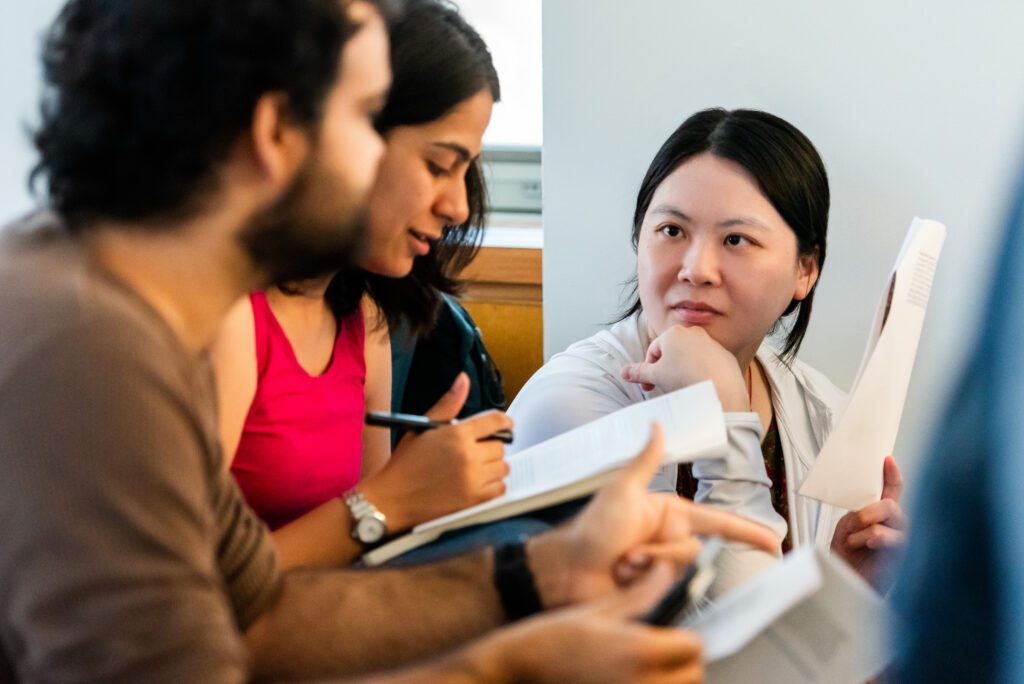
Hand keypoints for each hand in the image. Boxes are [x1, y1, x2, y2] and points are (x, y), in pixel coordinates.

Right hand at [361, 373, 512, 529]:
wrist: (393, 498)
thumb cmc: (406, 463)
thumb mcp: (424, 426)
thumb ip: (449, 403)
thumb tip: (463, 379)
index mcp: (457, 435)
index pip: (495, 421)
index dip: (504, 421)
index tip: (506, 424)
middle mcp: (468, 456)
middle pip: (500, 446)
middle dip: (489, 446)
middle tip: (475, 451)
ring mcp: (473, 480)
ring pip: (502, 467)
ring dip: (492, 466)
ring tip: (474, 468)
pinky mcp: (474, 500)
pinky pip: (500, 488)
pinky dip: (493, 486)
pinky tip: (477, 483)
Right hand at [455, 562, 703, 683]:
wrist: (517, 672)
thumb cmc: (550, 642)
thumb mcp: (597, 609)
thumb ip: (640, 594)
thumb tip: (664, 572)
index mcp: (640, 651)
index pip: (693, 647)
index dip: (684, 637)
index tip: (671, 634)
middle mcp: (643, 683)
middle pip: (692, 675)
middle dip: (681, 663)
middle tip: (659, 652)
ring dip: (669, 680)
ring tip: (642, 669)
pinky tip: (627, 679)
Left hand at [529, 424, 780, 607]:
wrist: (568, 569)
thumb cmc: (591, 528)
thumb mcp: (622, 489)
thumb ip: (646, 460)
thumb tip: (657, 425)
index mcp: (667, 515)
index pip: (717, 522)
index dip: (746, 532)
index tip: (773, 542)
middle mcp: (669, 540)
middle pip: (693, 549)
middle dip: (660, 552)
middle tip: (629, 551)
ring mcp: (661, 567)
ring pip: (680, 570)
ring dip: (648, 567)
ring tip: (622, 564)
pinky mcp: (654, 590)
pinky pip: (667, 590)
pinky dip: (643, 585)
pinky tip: (622, 579)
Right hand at [621, 325, 747, 410]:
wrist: (719, 388)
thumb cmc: (684, 378)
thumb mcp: (655, 376)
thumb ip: (638, 372)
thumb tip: (623, 372)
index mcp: (673, 333)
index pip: (653, 350)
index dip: (648, 370)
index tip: (648, 385)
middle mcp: (693, 333)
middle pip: (672, 352)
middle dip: (666, 369)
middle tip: (664, 386)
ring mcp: (711, 343)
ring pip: (690, 358)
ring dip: (683, 371)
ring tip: (683, 388)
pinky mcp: (724, 355)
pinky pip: (706, 364)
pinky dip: (701, 373)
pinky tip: (700, 387)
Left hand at [830, 456, 906, 589]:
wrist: (846, 581)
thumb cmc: (848, 555)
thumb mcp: (848, 526)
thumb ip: (859, 512)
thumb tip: (867, 508)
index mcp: (881, 514)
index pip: (892, 490)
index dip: (891, 474)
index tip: (887, 459)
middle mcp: (895, 524)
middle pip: (891, 504)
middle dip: (870, 510)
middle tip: (858, 521)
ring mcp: (901, 538)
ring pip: (889, 517)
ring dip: (864, 528)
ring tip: (855, 542)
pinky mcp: (902, 554)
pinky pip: (883, 534)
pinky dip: (866, 539)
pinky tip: (863, 547)